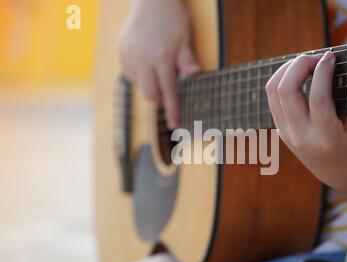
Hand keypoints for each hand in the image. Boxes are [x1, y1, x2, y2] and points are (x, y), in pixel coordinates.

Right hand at [118, 0, 200, 128]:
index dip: (173, 110)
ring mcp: (129, 56)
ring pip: (139, 85)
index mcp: (161, 57)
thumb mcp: (185, 38)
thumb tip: (195, 74)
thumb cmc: (172, 19)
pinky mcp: (121, 53)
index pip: (168, 91)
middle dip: (159, 95)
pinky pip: (130, 75)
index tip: (176, 126)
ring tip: (157, 64)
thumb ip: (187, 59)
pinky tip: (146, 60)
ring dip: (149, 82)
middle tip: (166, 81)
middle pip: (149, 94)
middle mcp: (142, 59)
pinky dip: (140, 74)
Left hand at [265, 51, 346, 194]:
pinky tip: (299, 73)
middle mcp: (301, 137)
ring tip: (307, 62)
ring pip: (273, 91)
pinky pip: (273, 98)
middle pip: (286, 90)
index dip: (323, 71)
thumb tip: (344, 60)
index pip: (318, 99)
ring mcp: (286, 134)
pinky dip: (282, 79)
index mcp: (327, 139)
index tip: (332, 55)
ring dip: (287, 69)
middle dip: (300, 64)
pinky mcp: (280, 130)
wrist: (339, 173)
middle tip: (318, 57)